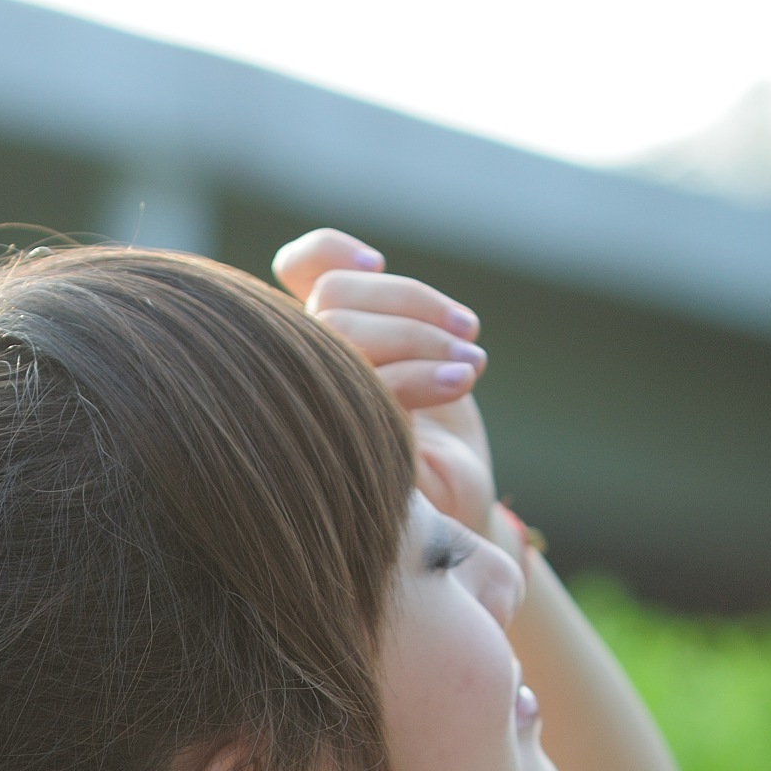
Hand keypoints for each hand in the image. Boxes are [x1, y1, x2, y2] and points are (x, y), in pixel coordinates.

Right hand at [272, 227, 497, 535]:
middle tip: (466, 334)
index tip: (376, 263)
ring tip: (472, 366)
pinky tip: (459, 379)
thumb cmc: (436, 441)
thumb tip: (358, 265)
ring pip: (342, 333)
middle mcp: (298, 374)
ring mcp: (309, 411)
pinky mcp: (333, 449)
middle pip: (333, 298)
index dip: (327, 251)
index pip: (298, 269)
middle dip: (406, 303)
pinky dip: (419, 373)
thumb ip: (387, 316)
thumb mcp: (419, 362)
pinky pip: (365, 384)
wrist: (457, 519)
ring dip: (421, 337)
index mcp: (314, 344)